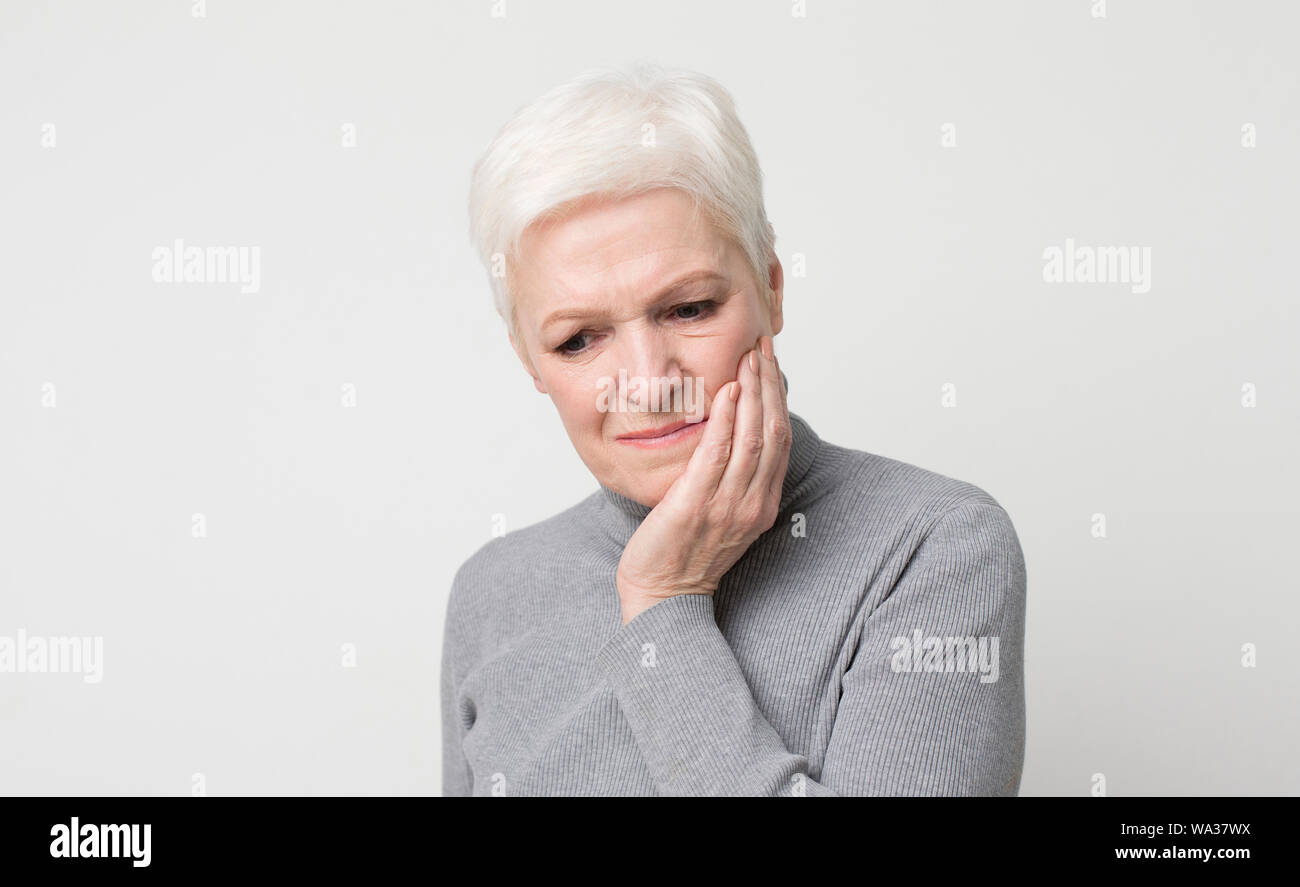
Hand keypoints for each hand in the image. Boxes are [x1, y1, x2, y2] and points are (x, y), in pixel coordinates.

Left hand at [615, 335, 791, 624]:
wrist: (663, 597)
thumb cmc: (685, 554)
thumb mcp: (720, 513)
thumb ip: (731, 477)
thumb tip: (728, 431)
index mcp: (763, 504)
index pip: (781, 438)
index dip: (778, 396)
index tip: (769, 361)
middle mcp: (753, 503)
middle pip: (773, 430)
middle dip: (769, 383)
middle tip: (762, 346)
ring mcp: (728, 506)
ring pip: (753, 437)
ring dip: (753, 391)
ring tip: (748, 356)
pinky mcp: (697, 506)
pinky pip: (718, 455)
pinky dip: (727, 419)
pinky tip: (728, 390)